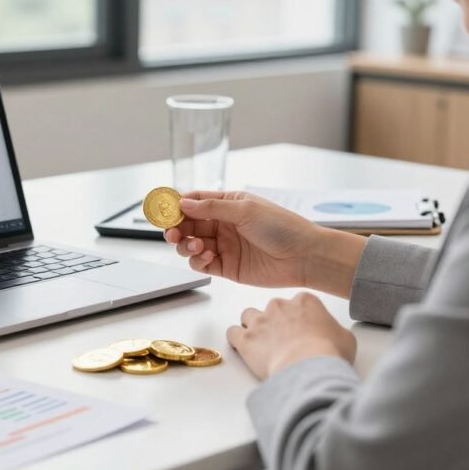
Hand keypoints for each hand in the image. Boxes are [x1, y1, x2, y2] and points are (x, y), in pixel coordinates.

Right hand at [165, 191, 367, 295]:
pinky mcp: (227, 267)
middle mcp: (224, 225)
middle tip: (172, 233)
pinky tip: (206, 256)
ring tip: (194, 246)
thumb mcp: (245, 210)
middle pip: (188, 225)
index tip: (164, 211)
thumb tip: (183, 203)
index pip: (195, 202)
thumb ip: (211, 208)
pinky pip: (202, 263)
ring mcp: (224, 246)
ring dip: (185, 245)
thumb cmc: (283, 227)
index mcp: (228, 205)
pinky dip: (197, 260)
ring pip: (191, 245)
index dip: (177, 206)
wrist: (304, 256)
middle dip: (176, 228)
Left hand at [227, 292, 356, 379]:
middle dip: (275, 322)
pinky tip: (243, 348)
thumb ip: (334, 329)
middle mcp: (279, 306)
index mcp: (304, 301)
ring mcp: (260, 321)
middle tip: (284, 341)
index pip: (297, 303)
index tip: (300, 330)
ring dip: (253, 327)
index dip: (298, 318)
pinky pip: (233, 332)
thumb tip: (333, 335)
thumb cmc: (327, 352)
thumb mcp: (345, 338)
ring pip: (248, 316)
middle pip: (272, 309)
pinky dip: (236, 340)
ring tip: (261, 344)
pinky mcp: (246, 339)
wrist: (309, 367)